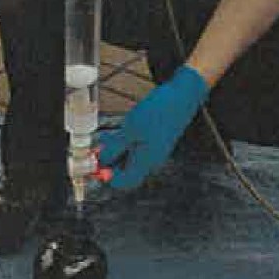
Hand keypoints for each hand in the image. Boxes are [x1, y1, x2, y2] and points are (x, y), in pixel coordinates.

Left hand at [96, 67, 208, 194]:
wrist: (182, 96)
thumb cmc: (158, 111)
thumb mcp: (130, 128)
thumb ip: (115, 147)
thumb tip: (101, 161)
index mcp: (147, 162)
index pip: (124, 182)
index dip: (107, 175)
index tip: (95, 162)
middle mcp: (152, 161)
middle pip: (126, 170)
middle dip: (110, 160)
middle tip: (98, 147)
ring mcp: (155, 151)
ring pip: (130, 157)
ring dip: (116, 150)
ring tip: (107, 137)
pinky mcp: (156, 141)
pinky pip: (137, 148)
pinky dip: (126, 142)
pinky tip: (121, 131)